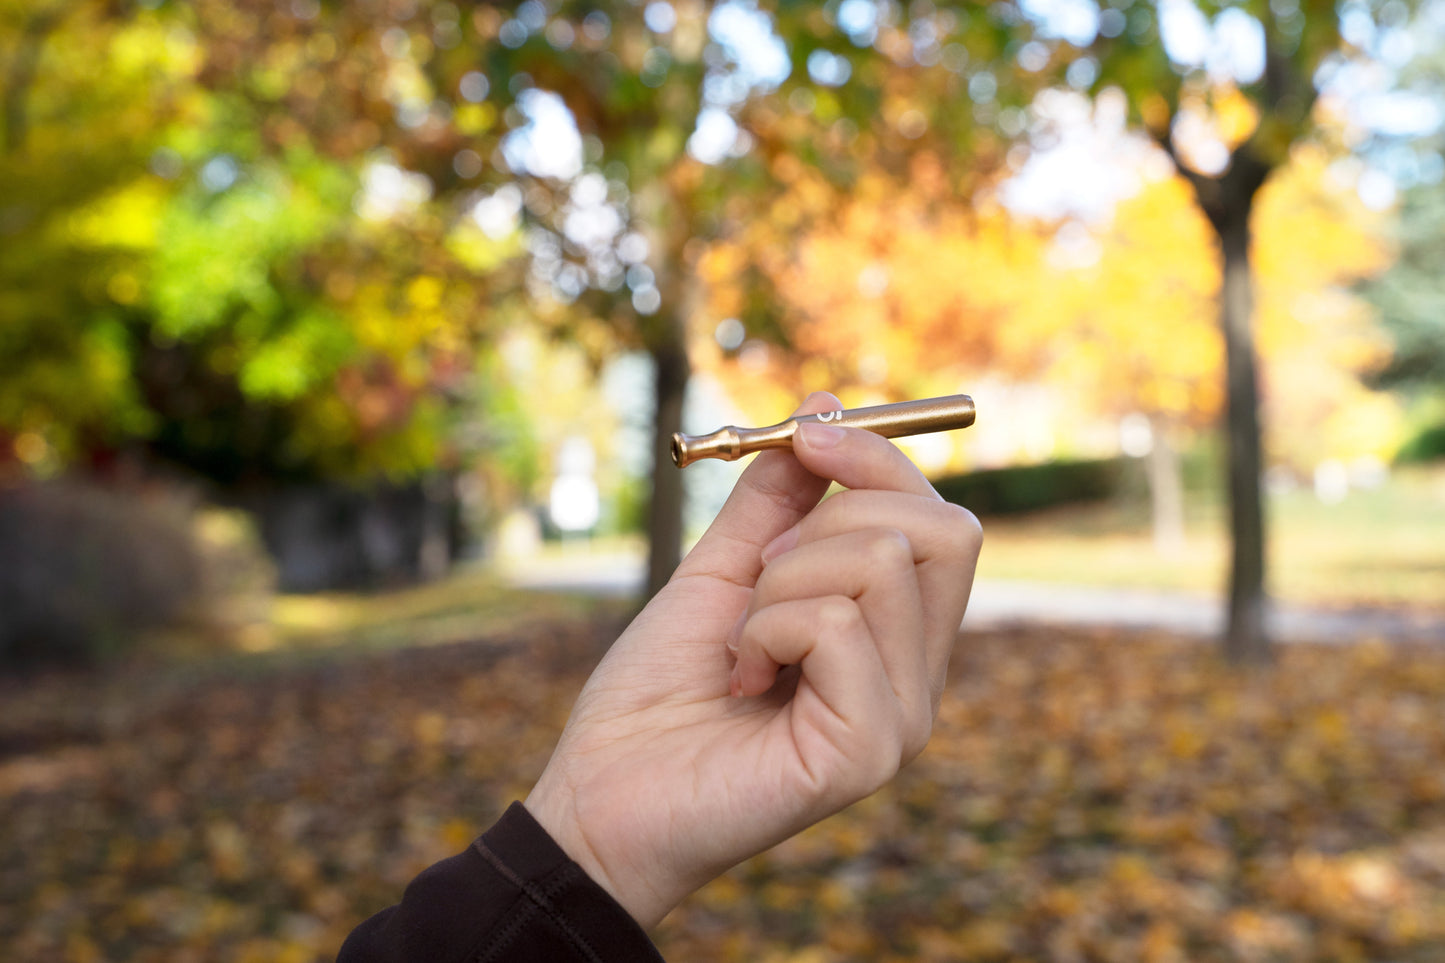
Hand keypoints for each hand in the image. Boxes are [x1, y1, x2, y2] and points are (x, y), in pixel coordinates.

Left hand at [524, 392, 982, 926]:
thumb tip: (825, 408)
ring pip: (882, 563)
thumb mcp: (720, 573)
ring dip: (780, 579)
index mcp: (892, 637)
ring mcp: (902, 718)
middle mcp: (916, 677)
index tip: (806, 432)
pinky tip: (740, 679)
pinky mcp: (868, 749)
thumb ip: (776, 501)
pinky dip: (766, 627)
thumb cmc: (659, 694)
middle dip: (838, 510)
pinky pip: (835, 623)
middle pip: (945, 532)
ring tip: (742, 641)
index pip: (941, 522)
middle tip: (761, 570)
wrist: (599, 795)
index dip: (879, 458)